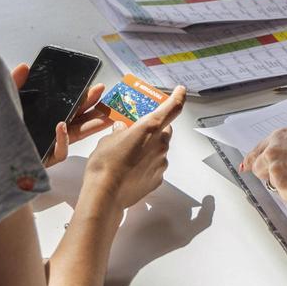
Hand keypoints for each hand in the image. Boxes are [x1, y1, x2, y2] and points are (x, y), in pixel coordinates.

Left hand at [11, 65, 109, 167]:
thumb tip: (25, 66)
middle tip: (106, 99)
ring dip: (91, 126)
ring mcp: (47, 145)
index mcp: (42, 115)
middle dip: (93, 109)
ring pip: (76, 135)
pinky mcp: (44, 159)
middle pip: (77, 119)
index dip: (83, 98)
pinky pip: (60, 152)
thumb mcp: (6, 100)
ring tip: (105, 117)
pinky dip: (62, 140)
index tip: (96, 87)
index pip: (68, 106)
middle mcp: (48, 129)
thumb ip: (15, 83)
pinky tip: (61, 127)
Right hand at [85, 86, 185, 208]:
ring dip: (150, 148)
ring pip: (160, 149)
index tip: (181, 90)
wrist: (106, 195)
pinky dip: (147, 165)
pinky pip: (156, 166)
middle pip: (165, 129)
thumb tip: (122, 129)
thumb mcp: (107, 139)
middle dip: (156, 128)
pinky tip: (131, 170)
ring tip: (129, 155)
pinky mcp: (158, 179)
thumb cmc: (105, 163)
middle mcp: (160, 143)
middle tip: (140, 131)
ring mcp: (161, 162)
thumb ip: (119, 131)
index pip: (172, 107)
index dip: (178, 97)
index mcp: (150, 127)